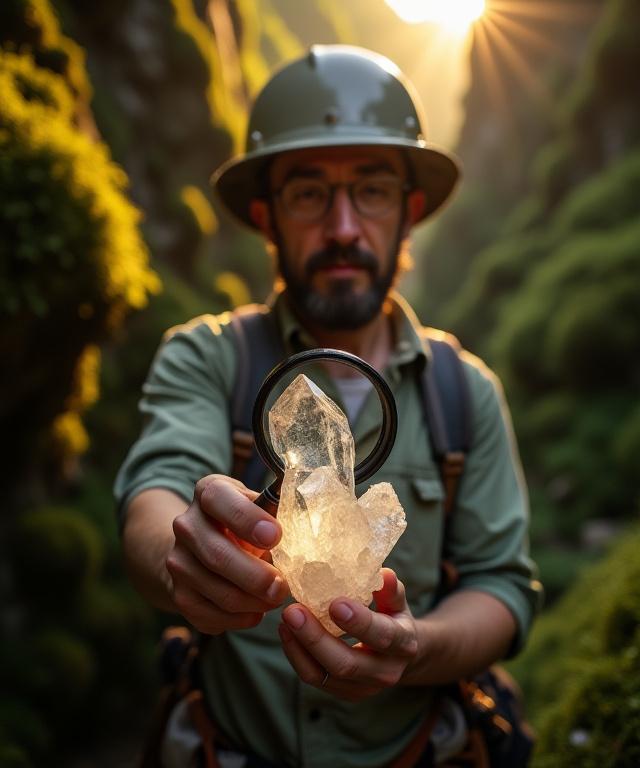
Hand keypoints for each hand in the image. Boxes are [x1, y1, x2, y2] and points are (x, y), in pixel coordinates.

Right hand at [166, 474, 288, 634]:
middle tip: (283, 588)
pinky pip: (212, 616)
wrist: (201, 545)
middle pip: (217, 556)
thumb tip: (311, 526)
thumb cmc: (243, 522)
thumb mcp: (257, 505)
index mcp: (208, 492)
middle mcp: (186, 525)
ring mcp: (178, 562)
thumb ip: (276, 512)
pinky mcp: (180, 595)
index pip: (218, 499)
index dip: (246, 518)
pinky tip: (257, 610)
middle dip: (255, 577)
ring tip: (276, 599)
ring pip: (219, 592)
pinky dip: (241, 618)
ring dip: (254, 602)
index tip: (275, 536)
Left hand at [278, 568, 417, 701]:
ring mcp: (362, 687)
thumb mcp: (398, 602)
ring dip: (299, 647)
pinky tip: (286, 632)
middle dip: (316, 638)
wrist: (399, 656)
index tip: (335, 603)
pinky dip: (296, 655)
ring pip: (323, 675)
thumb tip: (384, 574)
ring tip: (285, 619)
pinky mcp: (343, 692)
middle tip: (292, 611)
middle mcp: (385, 672)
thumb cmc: (394, 618)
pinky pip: (313, 677)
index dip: (360, 622)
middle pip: (346, 664)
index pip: (383, 636)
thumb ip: (390, 590)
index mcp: (404, 644)